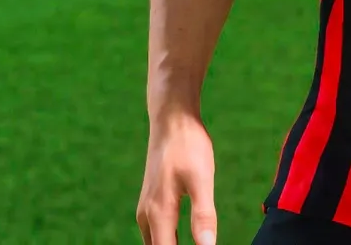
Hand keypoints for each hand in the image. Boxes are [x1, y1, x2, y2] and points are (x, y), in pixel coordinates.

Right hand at [135, 113, 218, 244]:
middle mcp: (147, 216)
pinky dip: (169, 244)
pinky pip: (158, 235)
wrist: (171, 118)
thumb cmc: (188, 145)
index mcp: (158, 214)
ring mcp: (147, 210)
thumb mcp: (202, 179)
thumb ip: (203, 216)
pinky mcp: (152, 204)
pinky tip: (184, 244)